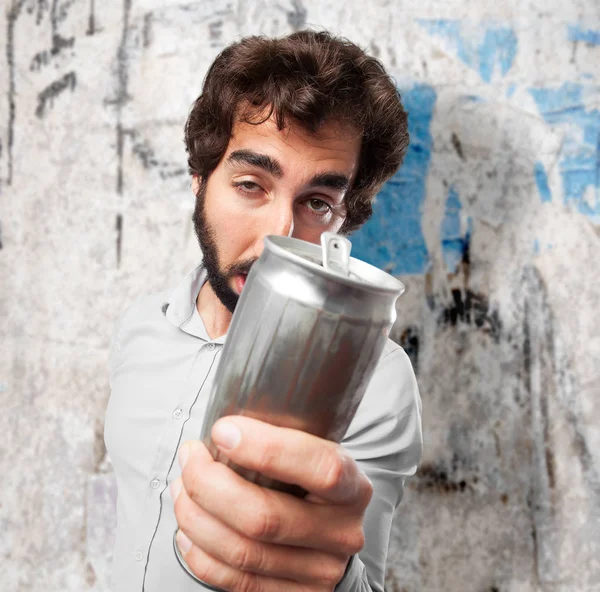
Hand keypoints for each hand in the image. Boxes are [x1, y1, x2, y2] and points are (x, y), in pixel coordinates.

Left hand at [170, 415, 372, 591]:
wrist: (334, 536)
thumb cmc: (313, 484)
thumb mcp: (317, 454)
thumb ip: (284, 441)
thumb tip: (222, 430)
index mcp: (352, 488)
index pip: (320, 468)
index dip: (268, 449)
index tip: (223, 431)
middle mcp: (342, 533)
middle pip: (264, 517)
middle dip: (209, 484)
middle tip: (190, 458)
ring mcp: (319, 572)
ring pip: (242, 551)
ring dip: (196, 517)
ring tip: (182, 488)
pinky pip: (235, 581)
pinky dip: (200, 554)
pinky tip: (188, 530)